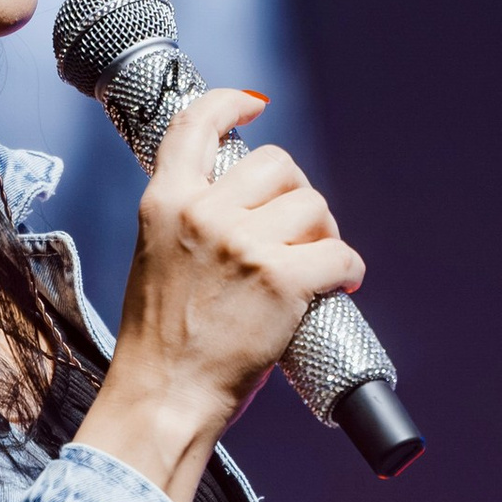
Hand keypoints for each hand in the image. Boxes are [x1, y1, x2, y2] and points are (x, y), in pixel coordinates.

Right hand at [71, 90, 364, 501]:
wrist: (163, 397)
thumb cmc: (160, 344)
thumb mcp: (154, 259)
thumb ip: (189, 222)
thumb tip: (244, 207)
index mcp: (166, 203)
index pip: (197, 124)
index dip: (231, 104)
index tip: (254, 108)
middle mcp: (204, 213)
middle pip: (278, 165)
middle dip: (297, 193)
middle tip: (298, 232)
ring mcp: (245, 245)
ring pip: (314, 205)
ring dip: (324, 232)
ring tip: (314, 266)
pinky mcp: (282, 281)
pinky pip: (341, 254)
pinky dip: (348, 270)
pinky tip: (339, 286)